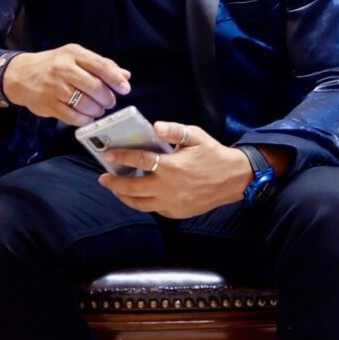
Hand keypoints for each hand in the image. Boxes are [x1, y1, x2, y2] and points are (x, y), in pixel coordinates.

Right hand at [0, 45, 130, 124]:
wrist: (20, 75)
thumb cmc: (53, 65)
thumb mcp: (75, 58)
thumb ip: (101, 65)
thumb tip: (125, 76)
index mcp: (73, 54)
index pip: (100, 65)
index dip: (115, 79)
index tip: (125, 89)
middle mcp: (63, 69)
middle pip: (94, 87)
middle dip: (107, 98)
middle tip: (109, 102)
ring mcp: (54, 87)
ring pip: (85, 104)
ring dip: (97, 110)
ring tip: (98, 110)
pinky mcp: (48, 104)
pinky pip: (72, 117)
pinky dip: (84, 119)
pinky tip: (87, 117)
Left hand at [98, 121, 253, 217]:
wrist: (235, 180)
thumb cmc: (214, 155)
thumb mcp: (197, 136)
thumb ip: (175, 130)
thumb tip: (155, 126)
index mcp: (171, 167)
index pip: (139, 162)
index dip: (121, 157)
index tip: (107, 155)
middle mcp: (168, 188)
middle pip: (132, 188)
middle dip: (114, 183)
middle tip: (103, 178)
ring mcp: (172, 203)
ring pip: (139, 204)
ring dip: (124, 197)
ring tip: (115, 190)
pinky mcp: (177, 213)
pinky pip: (154, 209)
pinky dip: (142, 203)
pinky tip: (137, 196)